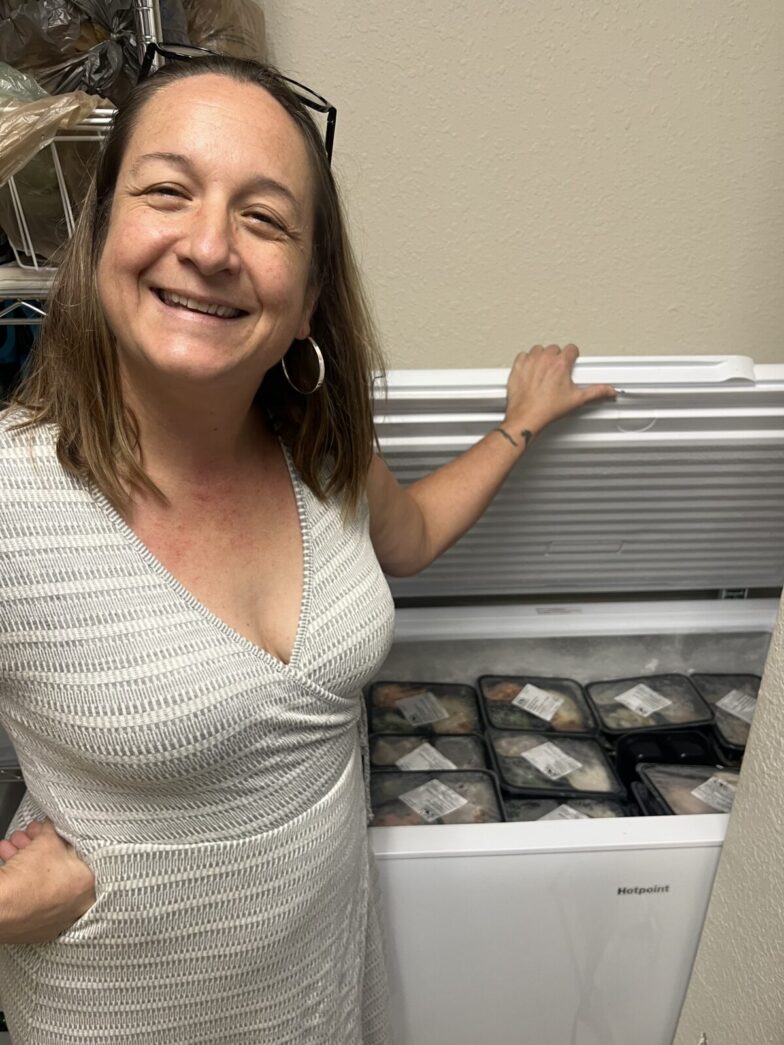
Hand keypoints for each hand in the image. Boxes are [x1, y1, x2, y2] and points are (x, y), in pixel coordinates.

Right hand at [0, 819, 95, 943]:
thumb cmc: (25, 881)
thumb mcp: (46, 841)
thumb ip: (55, 830)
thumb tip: (52, 826)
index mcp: (88, 885)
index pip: (81, 853)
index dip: (63, 837)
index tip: (51, 831)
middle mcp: (76, 907)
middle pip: (60, 867)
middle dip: (42, 847)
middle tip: (30, 836)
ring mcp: (56, 921)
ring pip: (44, 882)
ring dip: (28, 859)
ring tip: (12, 847)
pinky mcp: (37, 929)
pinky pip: (34, 898)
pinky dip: (23, 881)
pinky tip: (8, 861)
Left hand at [503, 344, 615, 436]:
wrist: (527, 416)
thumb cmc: (547, 409)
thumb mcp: (577, 400)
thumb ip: (596, 392)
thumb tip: (608, 390)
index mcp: (560, 364)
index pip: (571, 349)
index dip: (572, 356)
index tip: (571, 362)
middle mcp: (545, 360)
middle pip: (555, 349)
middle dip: (557, 358)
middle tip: (557, 371)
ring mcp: (530, 362)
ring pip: (538, 350)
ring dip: (542, 357)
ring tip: (544, 370)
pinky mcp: (518, 366)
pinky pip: (523, 355)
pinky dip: (527, 360)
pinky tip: (531, 370)